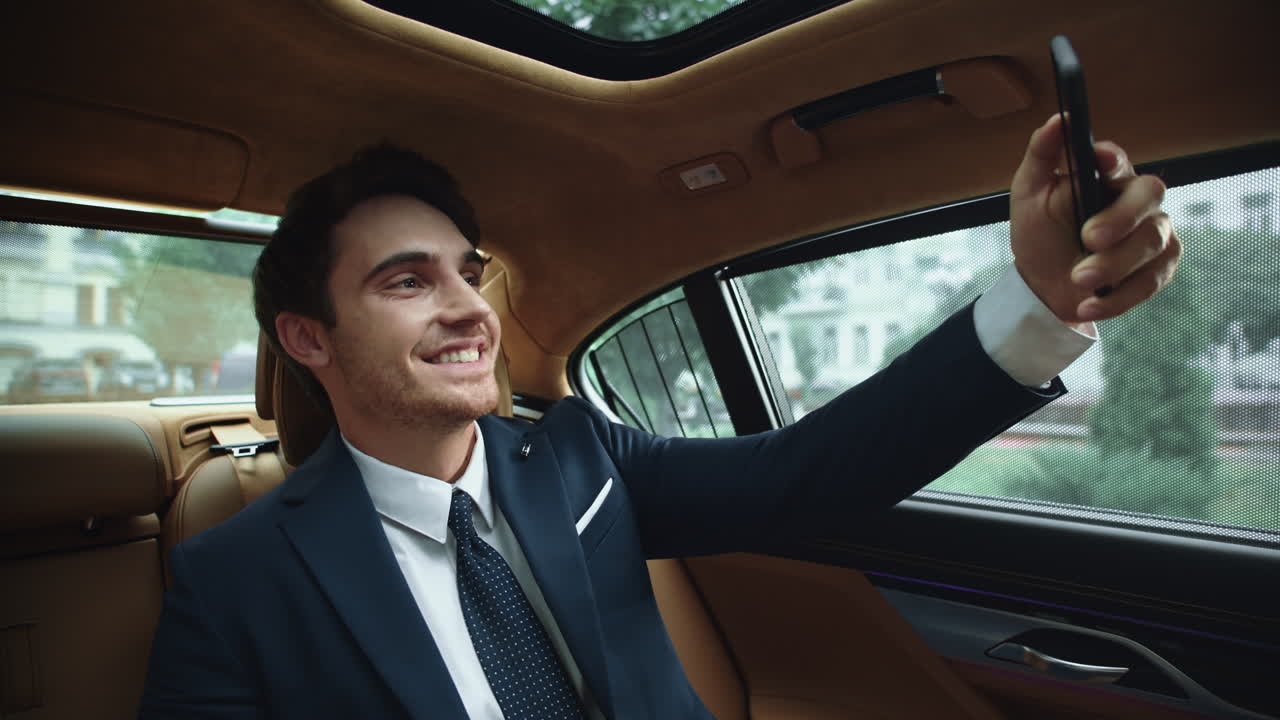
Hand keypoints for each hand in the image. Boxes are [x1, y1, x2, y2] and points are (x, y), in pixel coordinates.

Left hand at [1009, 114, 1180, 324]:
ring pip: (1153, 241)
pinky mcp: (1160, 267)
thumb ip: (1042, 153)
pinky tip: (1088, 305)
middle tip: (1088, 239)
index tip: (1098, 162)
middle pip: (1149, 196)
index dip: (1113, 160)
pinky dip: (1118, 297)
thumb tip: (1060, 118)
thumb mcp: (1029, 194)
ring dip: (1113, 264)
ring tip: (1078, 279)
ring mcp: (1154, 232)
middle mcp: (1137, 199)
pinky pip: (1152, 279)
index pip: (1117, 160)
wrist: (1043, 286)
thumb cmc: (1040, 234)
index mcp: (1106, 175)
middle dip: (1120, 219)